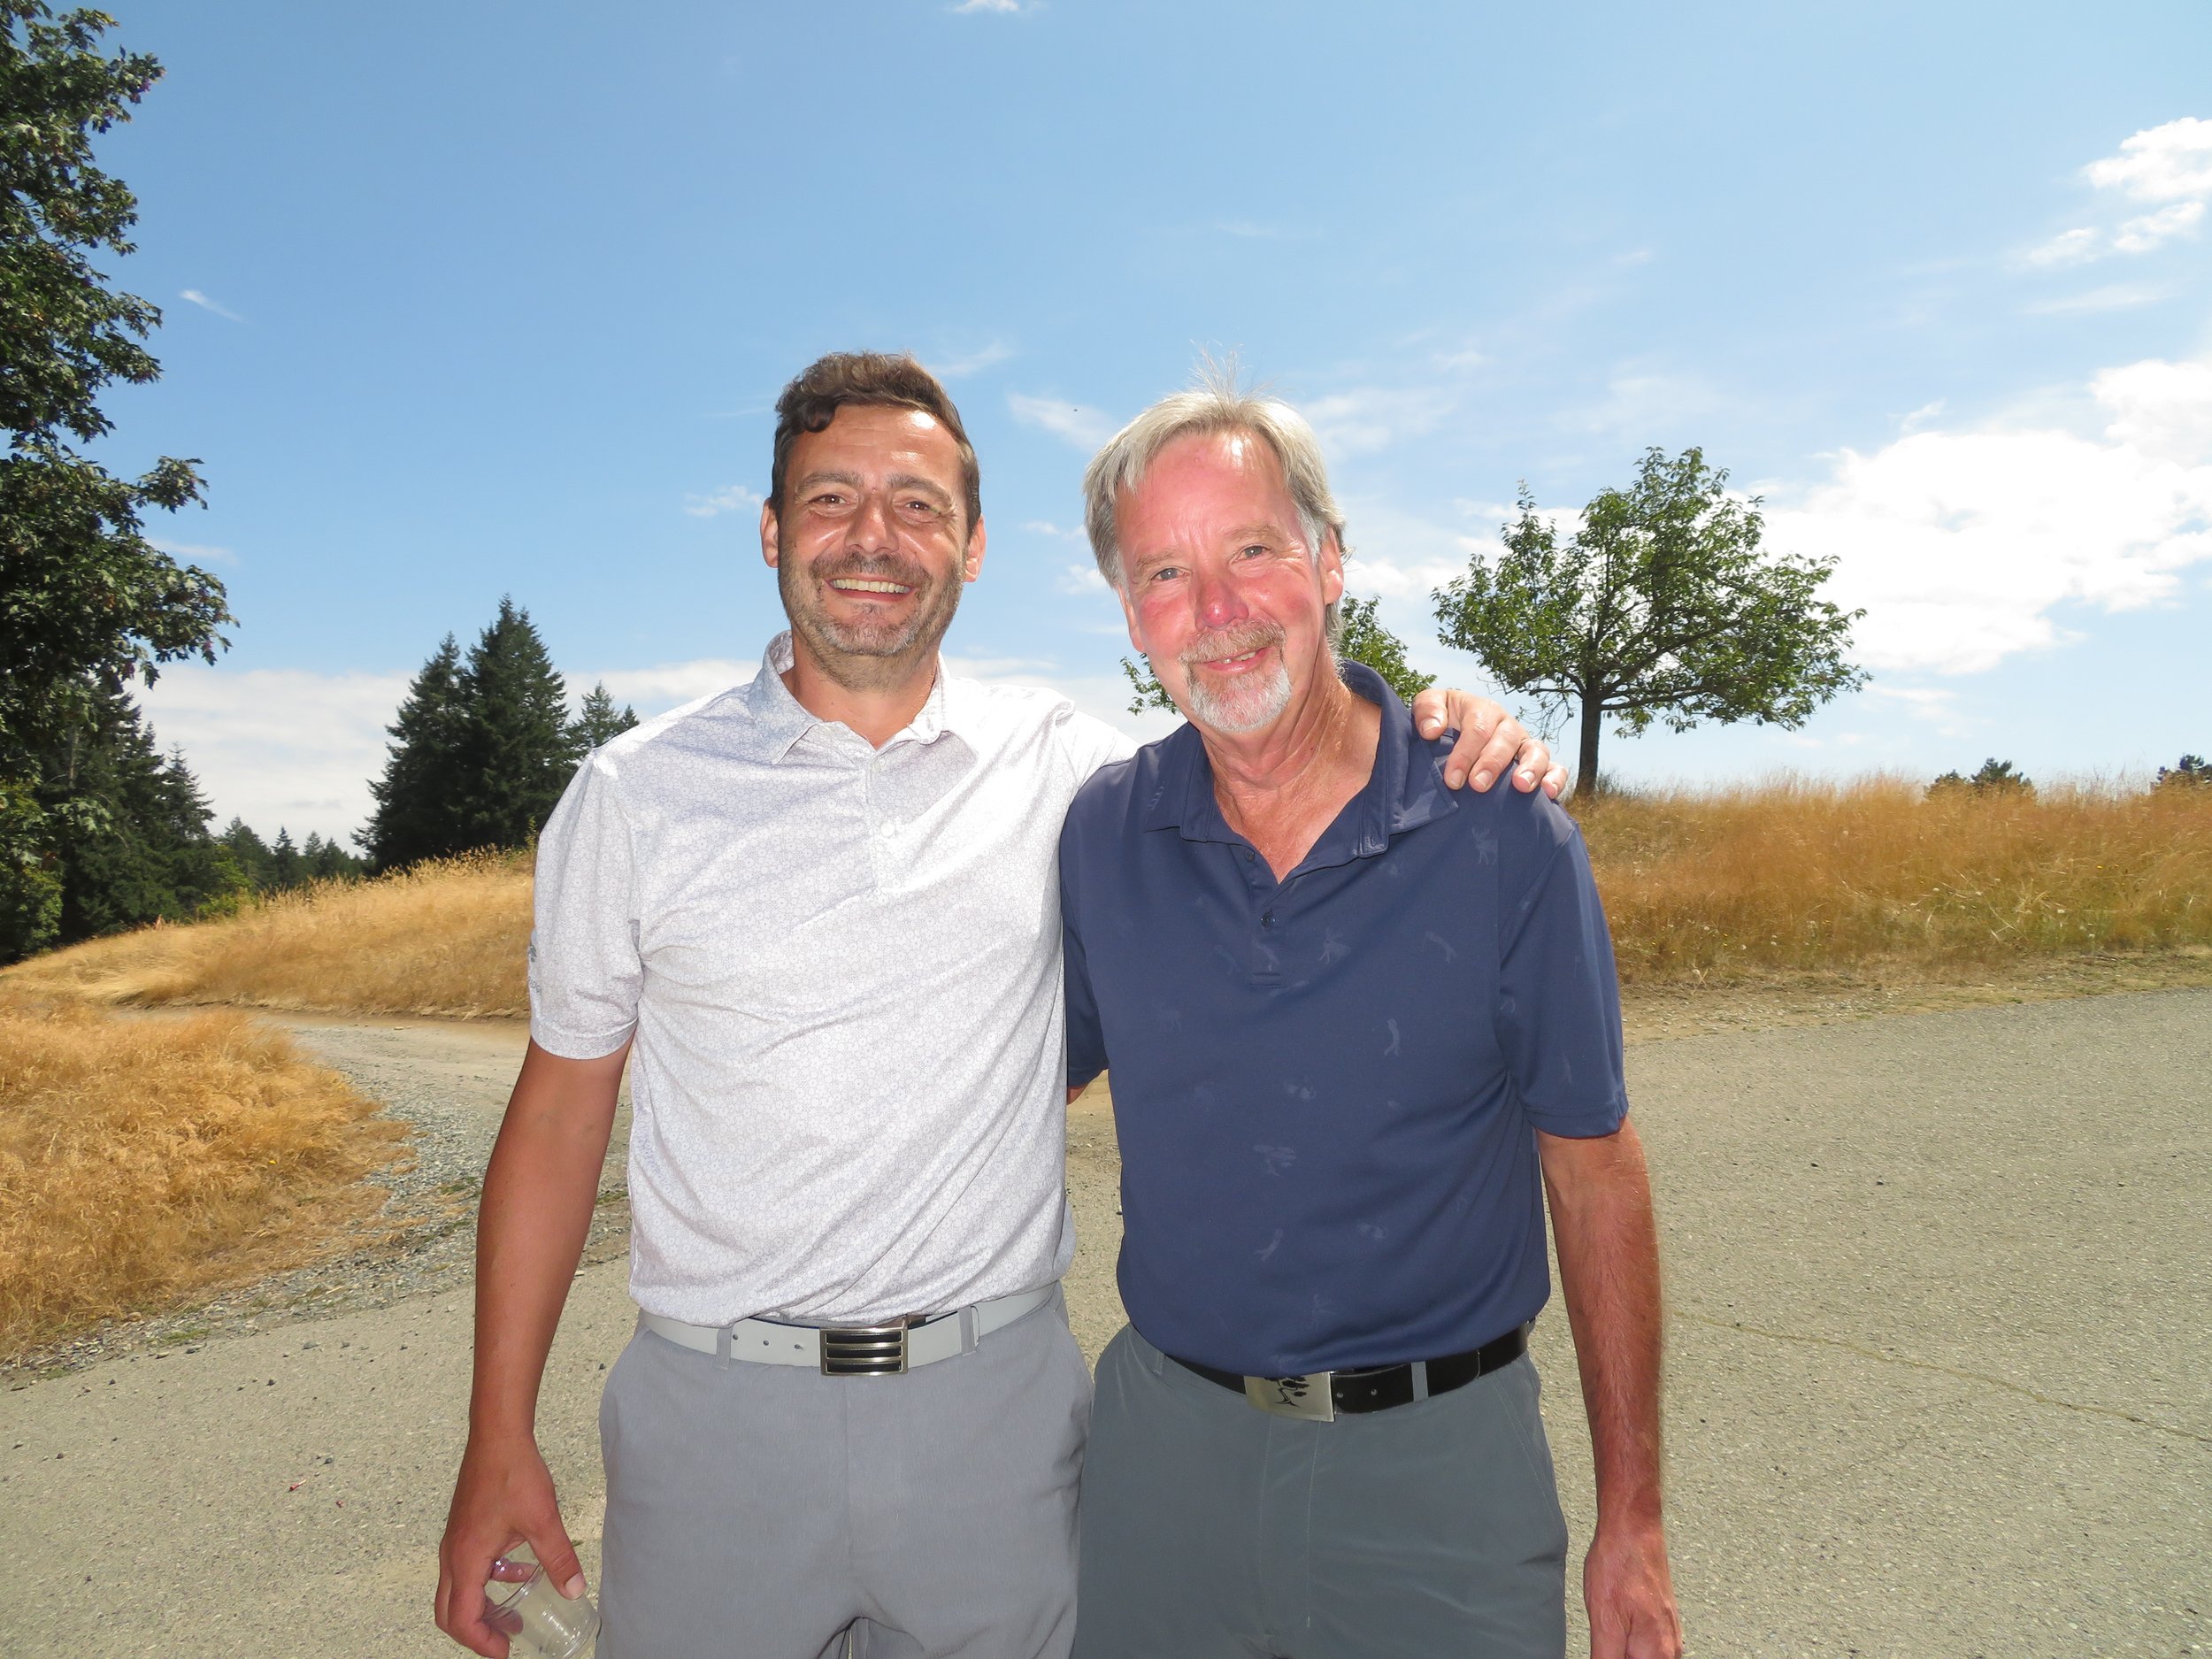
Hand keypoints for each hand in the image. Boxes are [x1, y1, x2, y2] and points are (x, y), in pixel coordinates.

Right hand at [435, 1432, 588, 1656]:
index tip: (505, 1653)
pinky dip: (489, 1580)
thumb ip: (559, 1559)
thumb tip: (576, 1590)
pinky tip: (522, 1571)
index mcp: (465, 1560)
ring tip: (516, 1615)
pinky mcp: (465, 1529)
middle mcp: (452, 1555)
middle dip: (476, 1632)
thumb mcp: (542, 1521)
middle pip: (450, 1611)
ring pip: (458, 1589)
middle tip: (506, 1642)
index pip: (462, 1619)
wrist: (498, 1435)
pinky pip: (468, 1567)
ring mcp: (455, 1541)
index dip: (482, 1643)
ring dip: (483, 1607)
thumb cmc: (513, 1473)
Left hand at [1408, 687, 1567, 797]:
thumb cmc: (1440, 722)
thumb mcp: (1428, 707)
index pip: (1478, 728)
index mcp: (1482, 710)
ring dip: (1531, 768)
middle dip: (1492, 763)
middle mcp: (1506, 725)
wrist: (1451, 736)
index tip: (1453, 779)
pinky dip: (1555, 778)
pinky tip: (1549, 794)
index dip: (1466, 753)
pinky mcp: (1537, 763)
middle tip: (1478, 785)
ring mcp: (1524, 744)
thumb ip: (1427, 710)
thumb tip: (1432, 730)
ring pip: (1536, 750)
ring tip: (1521, 786)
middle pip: (1506, 739)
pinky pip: (1555, 767)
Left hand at [1584, 1517, 1682, 1657]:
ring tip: (1607, 1626)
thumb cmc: (1620, 1564)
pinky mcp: (1660, 1622)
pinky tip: (1613, 1624)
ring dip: (1618, 1649)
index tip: (1603, 1649)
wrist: (1633, 1528)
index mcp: (1658, 1654)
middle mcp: (1670, 1649)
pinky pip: (1643, 1646)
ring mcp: (1667, 1635)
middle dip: (1615, 1654)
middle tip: (1602, 1637)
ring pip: (1639, 1656)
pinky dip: (1625, 1643)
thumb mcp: (1604, 1622)